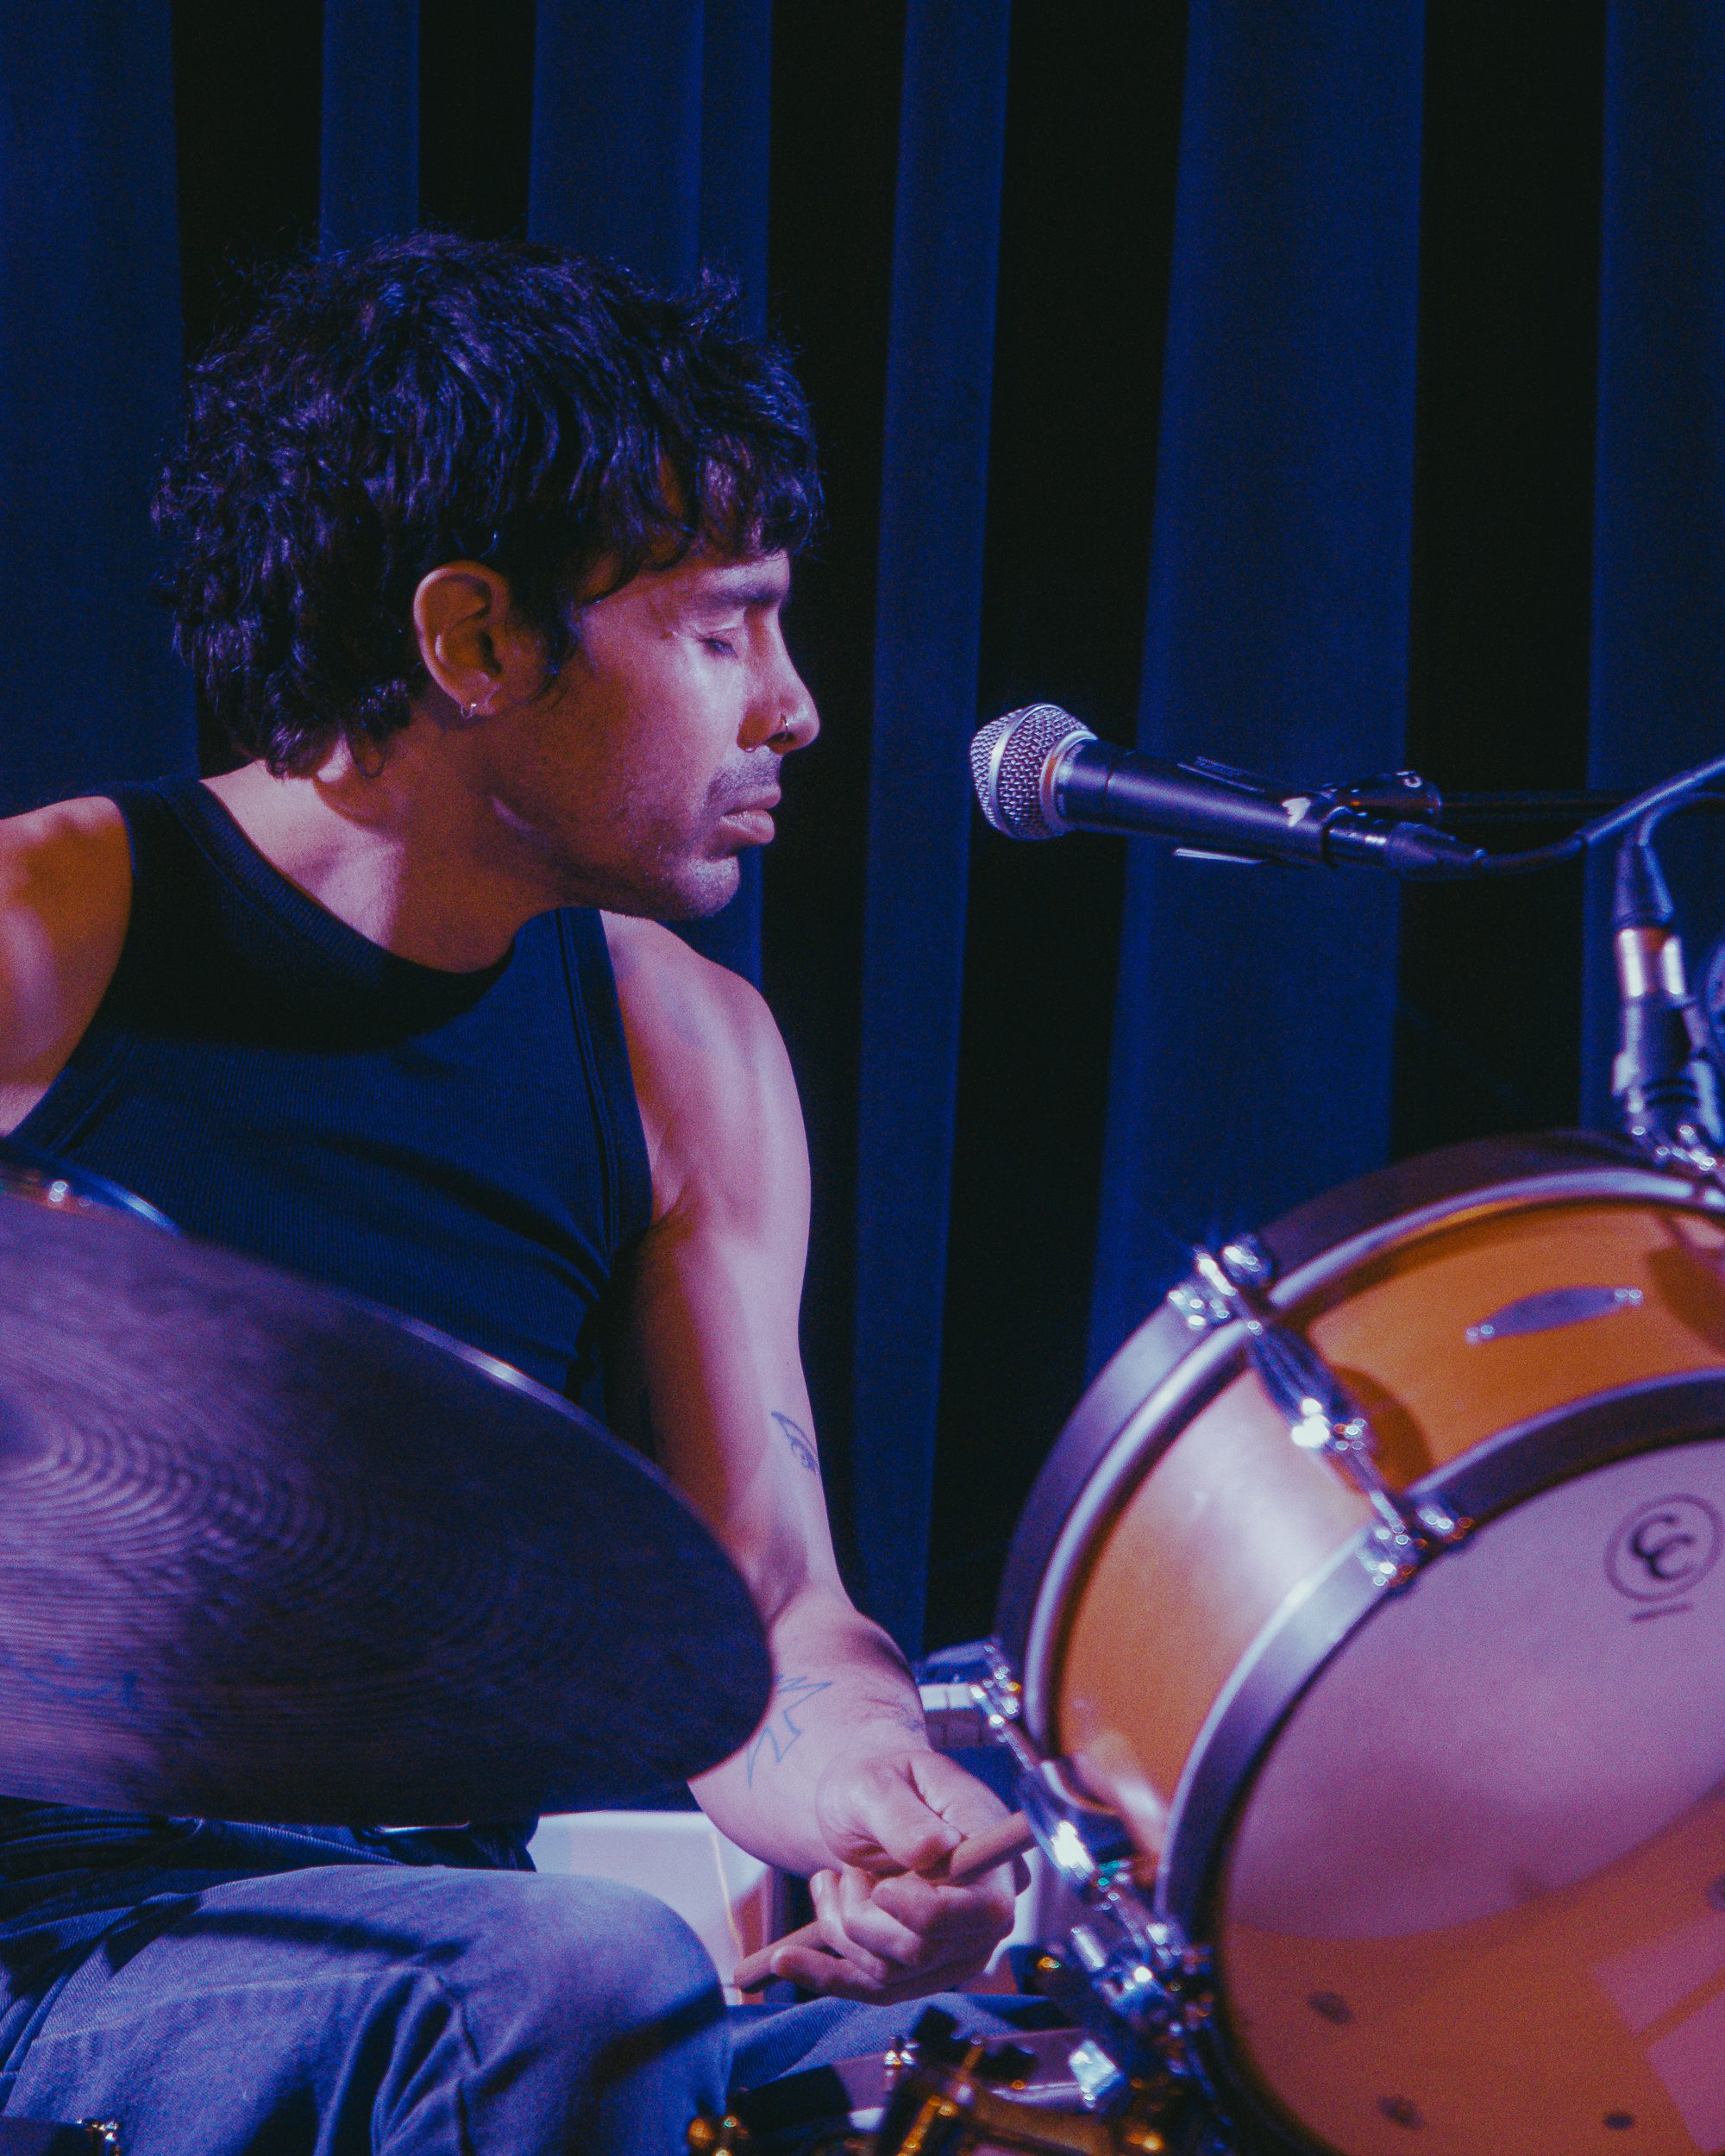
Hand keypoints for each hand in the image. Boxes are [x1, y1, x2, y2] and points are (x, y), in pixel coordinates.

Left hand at [762, 1746, 1023, 2001]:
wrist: (863, 1804)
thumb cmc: (877, 1783)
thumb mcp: (878, 1782)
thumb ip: (902, 1815)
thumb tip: (932, 1849)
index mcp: (991, 1853)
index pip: (984, 1910)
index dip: (929, 1912)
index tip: (881, 1890)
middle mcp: (984, 1909)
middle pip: (925, 1949)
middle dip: (863, 1915)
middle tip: (843, 1871)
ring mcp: (955, 1946)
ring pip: (890, 1972)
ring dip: (841, 1928)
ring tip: (831, 1881)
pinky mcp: (919, 1969)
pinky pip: (873, 1990)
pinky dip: (825, 1975)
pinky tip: (786, 1961)